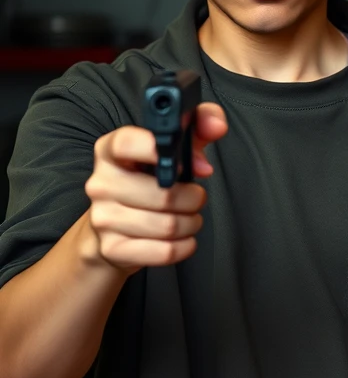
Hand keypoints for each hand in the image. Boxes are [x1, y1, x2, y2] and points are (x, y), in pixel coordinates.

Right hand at [84, 102, 227, 270]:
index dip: (157, 149)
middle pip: (164, 194)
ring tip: (188, 217)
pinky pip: (164, 251)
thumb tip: (216, 126)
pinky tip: (181, 238)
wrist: (112, 227)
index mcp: (111, 151)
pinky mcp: (111, 249)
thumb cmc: (148, 180)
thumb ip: (198, 127)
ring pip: (168, 225)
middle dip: (194, 198)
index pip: (126, 143)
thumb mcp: (172, 148)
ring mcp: (103, 218)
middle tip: (195, 197)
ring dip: (191, 223)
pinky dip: (184, 246)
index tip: (182, 161)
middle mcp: (101, 183)